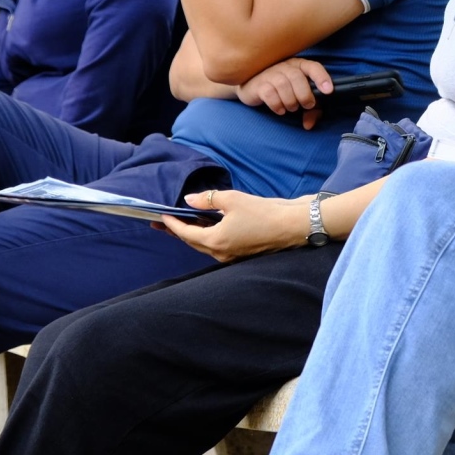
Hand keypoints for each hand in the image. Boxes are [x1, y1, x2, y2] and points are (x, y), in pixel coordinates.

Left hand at [158, 189, 310, 262]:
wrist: (293, 226)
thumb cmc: (264, 212)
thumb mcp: (232, 199)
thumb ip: (208, 199)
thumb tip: (189, 200)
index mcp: (215, 241)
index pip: (186, 234)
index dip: (172, 224)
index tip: (161, 216)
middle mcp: (221, 253)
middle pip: (193, 242)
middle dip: (178, 231)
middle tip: (164, 222)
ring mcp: (232, 255)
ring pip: (205, 245)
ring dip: (193, 234)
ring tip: (183, 222)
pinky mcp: (241, 252)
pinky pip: (218, 245)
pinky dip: (208, 235)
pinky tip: (207, 225)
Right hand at [236, 57, 331, 129]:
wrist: (252, 87)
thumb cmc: (281, 91)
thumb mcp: (299, 98)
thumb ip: (310, 110)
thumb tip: (309, 124)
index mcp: (299, 65)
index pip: (313, 66)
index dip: (322, 78)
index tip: (328, 91)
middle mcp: (285, 66)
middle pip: (297, 77)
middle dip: (304, 95)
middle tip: (306, 105)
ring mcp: (270, 73)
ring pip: (283, 84)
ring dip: (290, 101)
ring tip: (291, 108)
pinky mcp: (258, 84)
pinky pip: (269, 93)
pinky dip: (277, 104)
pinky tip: (279, 110)